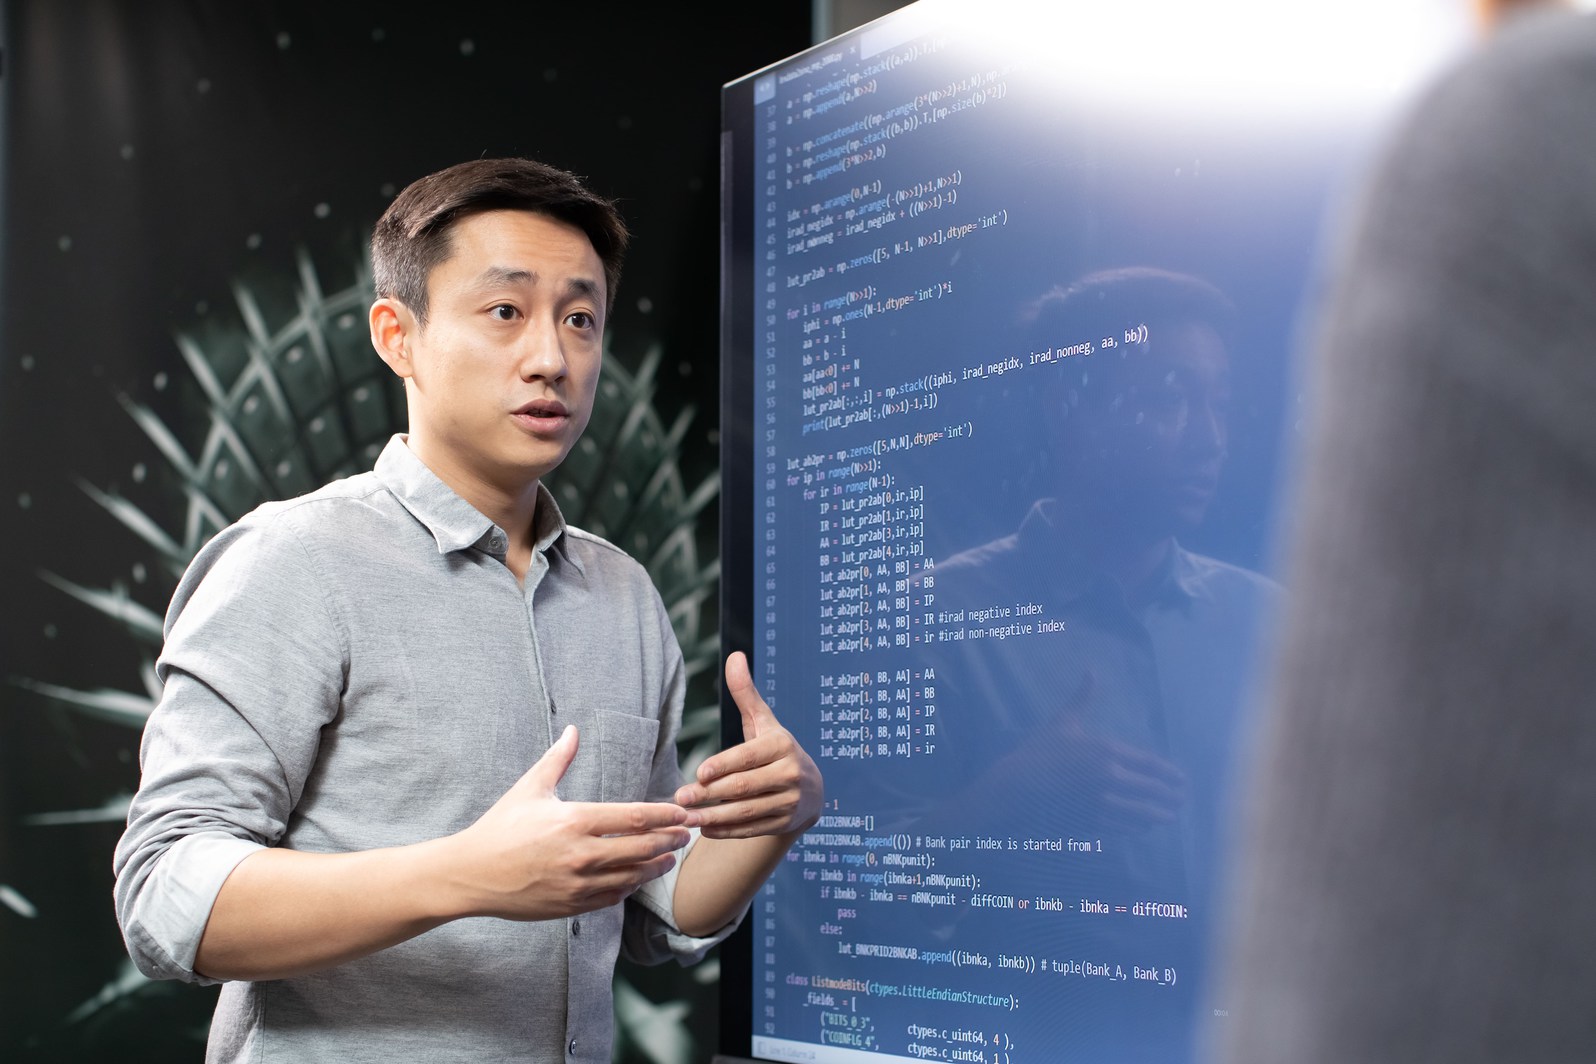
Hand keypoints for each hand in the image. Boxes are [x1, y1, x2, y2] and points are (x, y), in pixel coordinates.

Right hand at [446, 725, 691, 919]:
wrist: (470, 874)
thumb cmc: (499, 828)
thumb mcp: (529, 788)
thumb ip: (558, 759)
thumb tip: (573, 729)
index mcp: (574, 821)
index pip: (633, 817)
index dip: (663, 815)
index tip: (681, 813)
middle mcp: (581, 854)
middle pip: (641, 848)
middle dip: (669, 840)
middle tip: (686, 834)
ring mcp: (577, 884)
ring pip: (632, 876)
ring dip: (656, 866)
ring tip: (669, 857)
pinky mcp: (571, 906)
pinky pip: (612, 898)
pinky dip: (630, 887)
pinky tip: (638, 877)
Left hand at [674, 652, 823, 839]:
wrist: (811, 789)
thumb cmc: (775, 750)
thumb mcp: (764, 722)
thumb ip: (746, 693)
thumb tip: (735, 656)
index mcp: (782, 745)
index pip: (748, 756)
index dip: (722, 765)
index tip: (698, 773)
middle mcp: (791, 773)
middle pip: (743, 786)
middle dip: (709, 794)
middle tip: (680, 798)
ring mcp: (790, 801)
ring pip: (746, 811)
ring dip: (713, 817)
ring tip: (687, 817)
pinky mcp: (786, 823)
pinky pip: (752, 829)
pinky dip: (727, 831)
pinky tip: (705, 829)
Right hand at [986, 672, 1185, 832]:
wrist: (1016, 784)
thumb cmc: (1040, 751)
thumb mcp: (1063, 722)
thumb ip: (1082, 698)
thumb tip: (1090, 671)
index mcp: (1106, 750)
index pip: (1151, 764)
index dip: (1171, 774)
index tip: (1182, 780)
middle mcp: (1109, 777)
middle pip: (1153, 789)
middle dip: (1172, 796)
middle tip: (1182, 799)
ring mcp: (1101, 801)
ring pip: (1143, 813)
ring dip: (1161, 816)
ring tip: (1170, 816)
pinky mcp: (1092, 822)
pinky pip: (1125, 828)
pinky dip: (1139, 828)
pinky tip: (1145, 827)